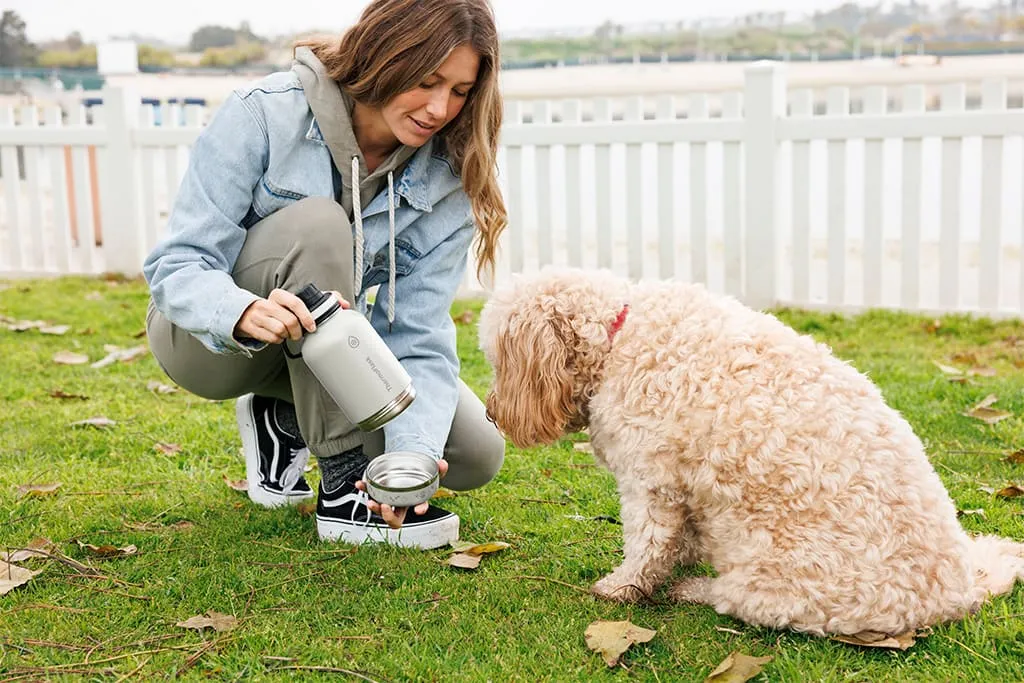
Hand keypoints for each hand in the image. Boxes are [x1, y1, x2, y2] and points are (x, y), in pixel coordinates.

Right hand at [234, 289, 348, 344]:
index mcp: (279, 295)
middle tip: (299, 333)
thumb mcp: (295, 302)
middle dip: (297, 331)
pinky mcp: (252, 327)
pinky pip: (271, 338)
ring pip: (280, 331)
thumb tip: (343, 304)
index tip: (312, 327)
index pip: (296, 303)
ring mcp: (258, 316)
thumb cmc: (279, 309)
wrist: (248, 314)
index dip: (306, 316)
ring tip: (287, 333)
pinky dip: (276, 340)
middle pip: (289, 321)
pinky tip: (276, 335)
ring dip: (287, 336)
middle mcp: (267, 303)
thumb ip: (321, 300)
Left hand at [356, 458, 448, 528]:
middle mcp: (402, 504)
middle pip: (395, 519)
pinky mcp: (379, 494)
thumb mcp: (429, 472)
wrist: (407, 470)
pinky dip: (364, 490)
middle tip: (384, 507)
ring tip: (369, 500)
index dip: (420, 510)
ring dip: (374, 507)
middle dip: (388, 516)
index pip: (420, 507)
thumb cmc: (418, 477)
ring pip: (381, 511)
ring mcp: (389, 501)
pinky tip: (360, 484)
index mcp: (416, 500)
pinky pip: (371, 495)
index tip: (418, 510)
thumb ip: (438, 469)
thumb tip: (442, 463)